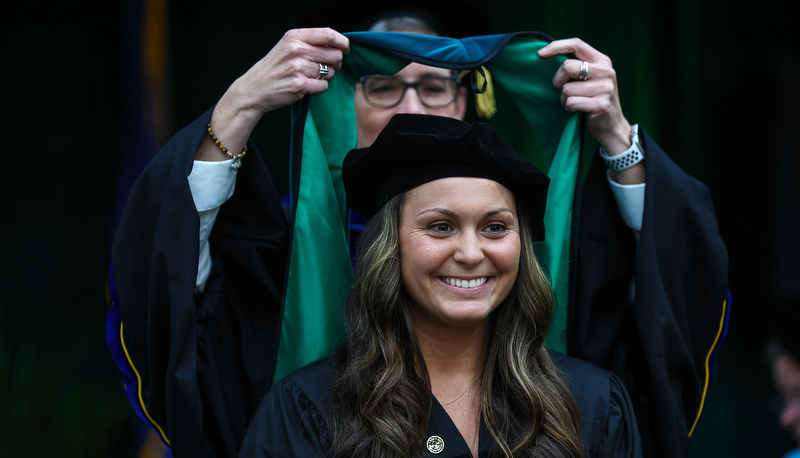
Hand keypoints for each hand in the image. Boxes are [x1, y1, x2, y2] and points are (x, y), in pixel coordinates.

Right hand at [197, 28, 348, 160]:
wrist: (253, 90)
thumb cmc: (273, 68)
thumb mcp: (286, 47)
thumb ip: (309, 42)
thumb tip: (338, 45)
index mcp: (294, 37)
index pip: (328, 34)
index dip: (342, 42)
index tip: (345, 48)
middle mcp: (297, 50)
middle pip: (335, 54)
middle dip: (336, 63)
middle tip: (327, 67)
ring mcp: (298, 68)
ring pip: (330, 71)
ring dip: (326, 76)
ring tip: (310, 77)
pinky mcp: (300, 85)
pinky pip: (324, 85)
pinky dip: (319, 87)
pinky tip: (307, 86)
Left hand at [538, 38, 631, 155]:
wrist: (612, 126)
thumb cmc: (594, 100)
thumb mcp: (590, 78)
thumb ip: (577, 67)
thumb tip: (546, 55)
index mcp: (602, 61)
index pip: (577, 44)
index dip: (556, 46)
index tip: (540, 54)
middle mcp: (606, 72)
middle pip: (567, 67)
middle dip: (558, 81)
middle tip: (563, 91)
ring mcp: (605, 88)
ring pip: (566, 89)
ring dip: (564, 99)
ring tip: (575, 103)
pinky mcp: (600, 105)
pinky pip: (571, 103)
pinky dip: (568, 109)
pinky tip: (577, 111)